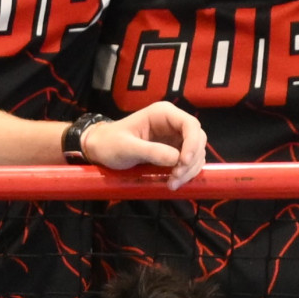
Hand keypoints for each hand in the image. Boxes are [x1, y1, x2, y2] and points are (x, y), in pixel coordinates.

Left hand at [79, 103, 209, 187]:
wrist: (101, 150)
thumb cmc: (110, 143)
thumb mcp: (127, 148)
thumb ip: (151, 151)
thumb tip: (176, 159)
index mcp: (163, 114)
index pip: (190, 124)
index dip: (193, 143)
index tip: (184, 162)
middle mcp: (173, 123)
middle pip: (197, 139)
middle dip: (191, 161)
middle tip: (175, 177)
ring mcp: (175, 137)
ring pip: (196, 153)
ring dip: (189, 170)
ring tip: (172, 183)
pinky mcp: (174, 151)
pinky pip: (189, 162)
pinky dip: (185, 173)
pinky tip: (173, 182)